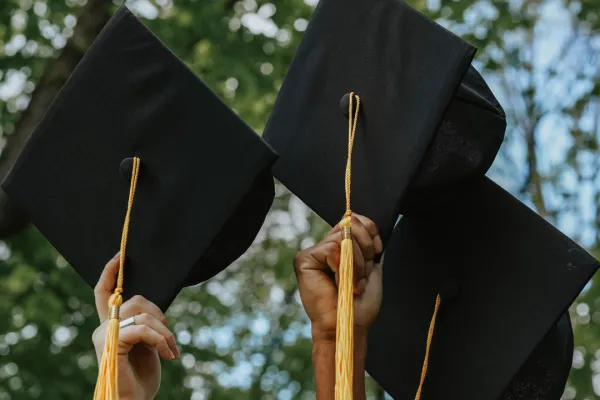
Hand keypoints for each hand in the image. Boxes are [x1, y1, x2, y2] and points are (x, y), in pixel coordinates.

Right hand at [92, 253, 179, 399]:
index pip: (104, 293)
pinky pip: (142, 329)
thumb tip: (154, 310)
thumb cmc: (142, 377)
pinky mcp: (110, 345)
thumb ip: (144, 323)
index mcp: (110, 326)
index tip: (119, 256)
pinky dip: (160, 340)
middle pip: (136, 300)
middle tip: (169, 336)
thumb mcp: (147, 344)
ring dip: (164, 332)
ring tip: (171, 350)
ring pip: (142, 314)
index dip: (110, 273)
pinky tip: (169, 355)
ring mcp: (104, 336)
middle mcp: (102, 328)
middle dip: (160, 314)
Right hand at [293, 214, 382, 341]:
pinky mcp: (305, 259)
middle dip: (365, 249)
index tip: (377, 251)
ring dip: (357, 264)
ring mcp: (314, 252)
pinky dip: (343, 268)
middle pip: (350, 223)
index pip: (354, 220)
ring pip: (343, 238)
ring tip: (354, 284)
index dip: (370, 231)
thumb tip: (363, 222)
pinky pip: (332, 249)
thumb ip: (367, 246)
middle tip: (363, 275)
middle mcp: (325, 247)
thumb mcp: (369, 268)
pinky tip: (341, 285)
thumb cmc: (358, 304)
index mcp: (341, 248)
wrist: (348, 325)